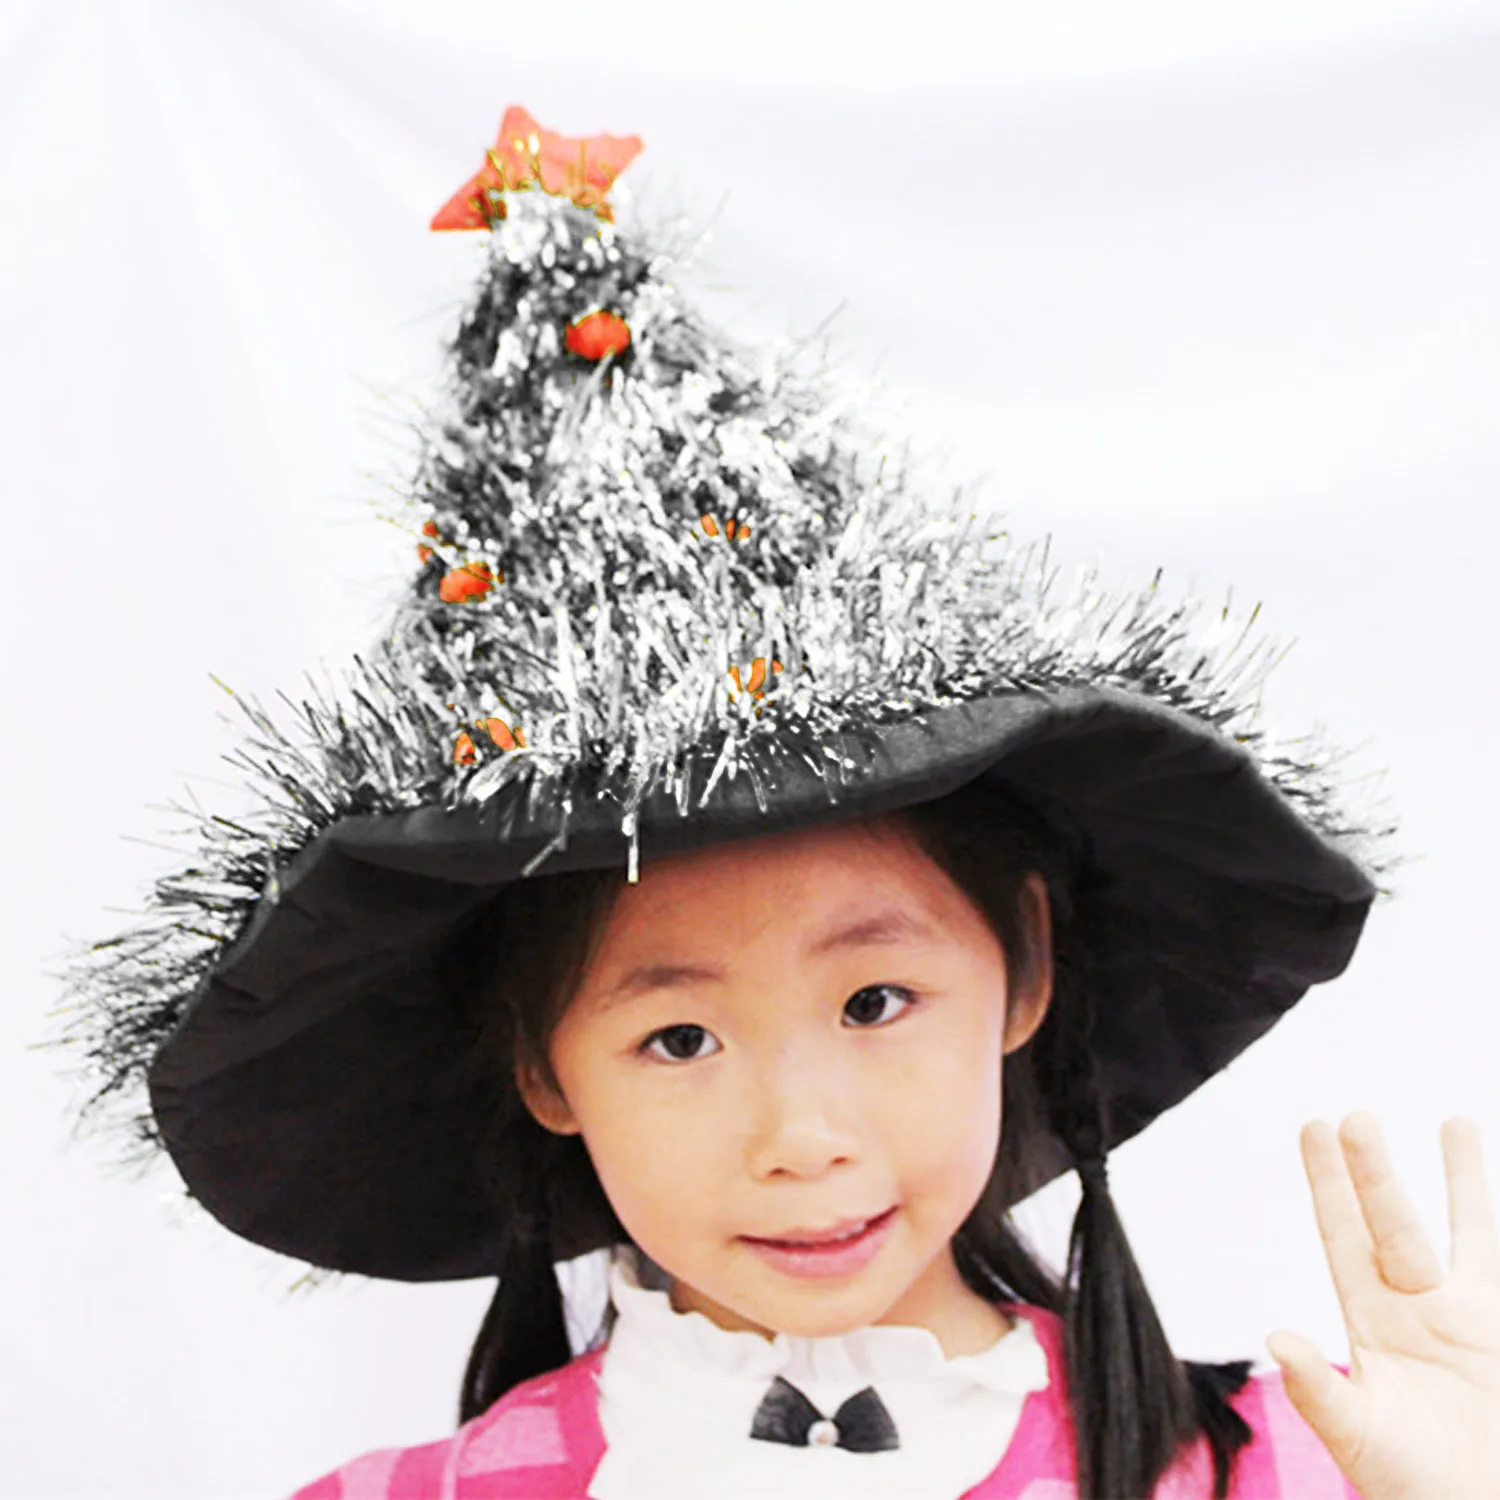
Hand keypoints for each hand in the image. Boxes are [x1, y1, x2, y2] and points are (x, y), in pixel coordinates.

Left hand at [1267, 1113, 1499, 1499]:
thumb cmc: (1406, 1488)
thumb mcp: (1356, 1437)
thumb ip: (1318, 1390)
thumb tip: (1275, 1339)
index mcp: (1371, 1322)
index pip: (1344, 1235)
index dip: (1329, 1184)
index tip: (1313, 1128)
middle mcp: (1418, 1308)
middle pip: (1394, 1223)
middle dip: (1375, 1172)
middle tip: (1355, 1115)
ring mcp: (1470, 1322)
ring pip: (1468, 1233)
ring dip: (1463, 1179)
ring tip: (1456, 1119)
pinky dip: (1499, 1230)